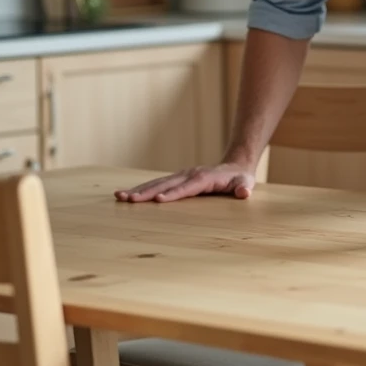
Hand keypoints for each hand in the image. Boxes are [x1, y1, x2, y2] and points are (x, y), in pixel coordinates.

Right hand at [114, 163, 255, 202]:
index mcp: (204, 178)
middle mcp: (189, 174)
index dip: (173, 194)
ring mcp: (181, 175)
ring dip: (138, 190)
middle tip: (128, 199)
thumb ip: (244, 188)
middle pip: (165, 184)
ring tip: (119, 197)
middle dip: (146, 192)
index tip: (158, 200)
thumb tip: (243, 193)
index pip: (187, 187)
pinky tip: (127, 196)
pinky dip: (142, 189)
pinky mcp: (177, 179)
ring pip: (157, 182)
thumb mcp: (246, 182)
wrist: (235, 166)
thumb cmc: (240, 178)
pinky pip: (157, 184)